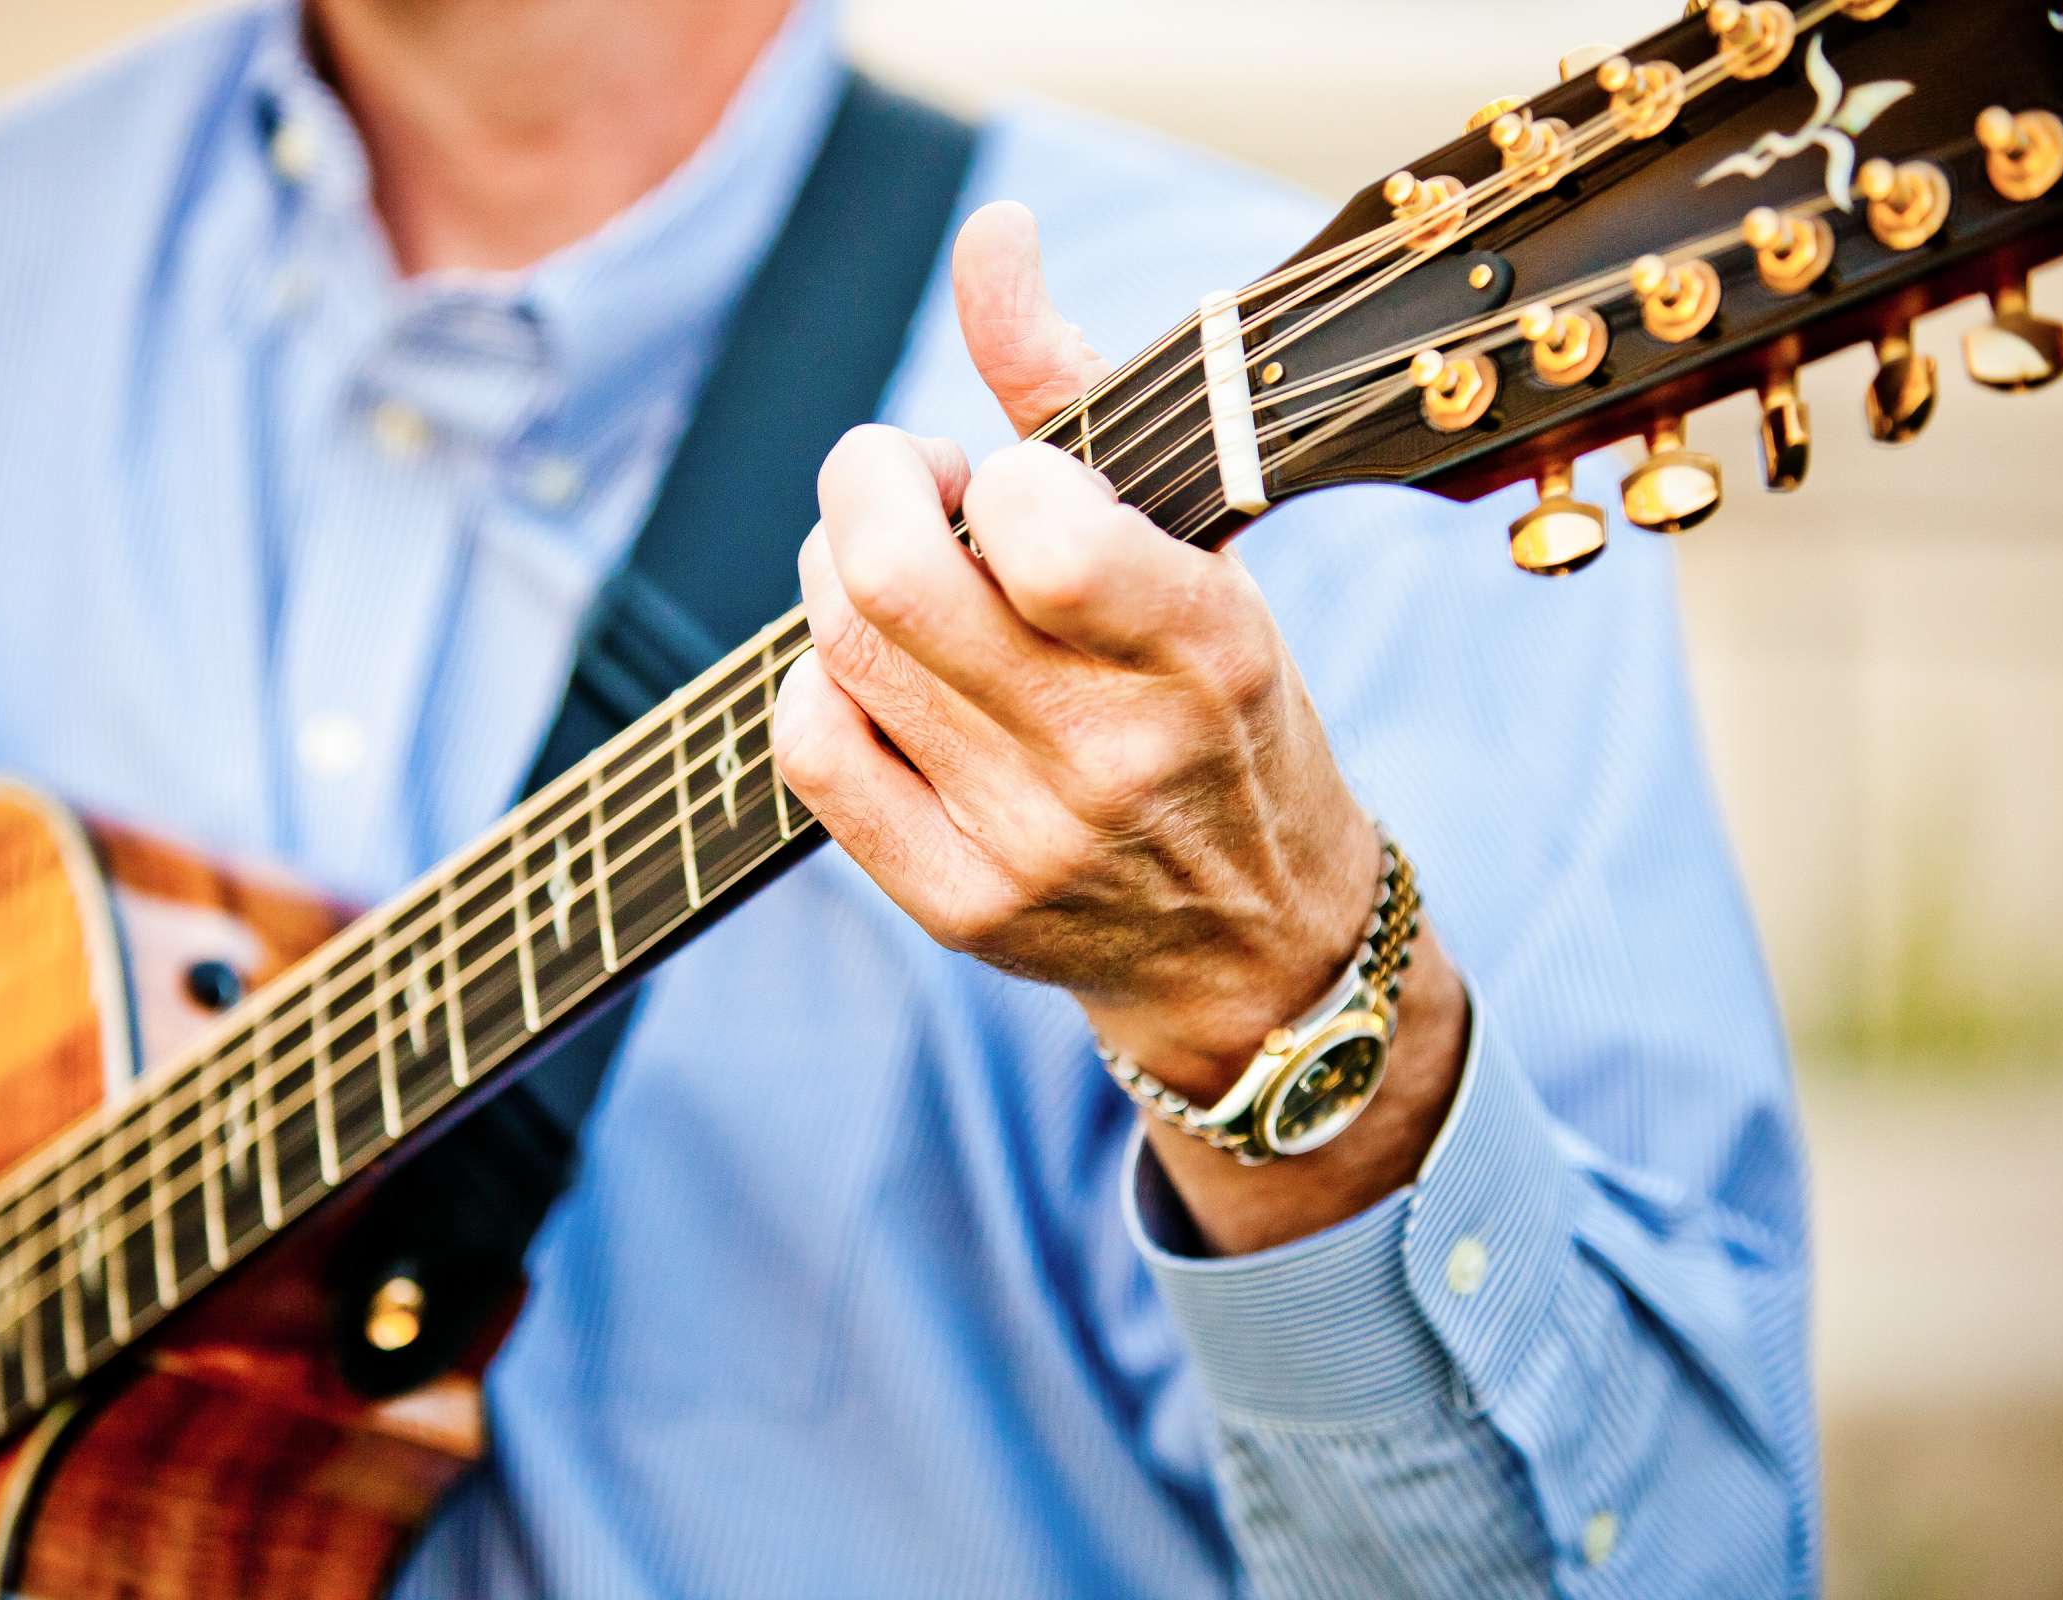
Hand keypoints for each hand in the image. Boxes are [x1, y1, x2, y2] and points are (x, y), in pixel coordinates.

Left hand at [772, 202, 1468, 1251]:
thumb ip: (1077, 384)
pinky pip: (813, 750)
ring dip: (839, 567)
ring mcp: (1027, 842)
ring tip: (901, 571)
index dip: (990, 472)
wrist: (1250, 941)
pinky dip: (818, 677)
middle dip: (868, 482)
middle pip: (889, 579)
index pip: (1036, 528)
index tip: (1013, 482)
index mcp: (1205, 650)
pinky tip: (871, 668)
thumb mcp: (1199, 548)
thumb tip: (990, 231)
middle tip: (908, 485)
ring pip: (841, 647)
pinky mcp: (955, 903)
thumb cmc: (1221, 710)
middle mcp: (1115, 755)